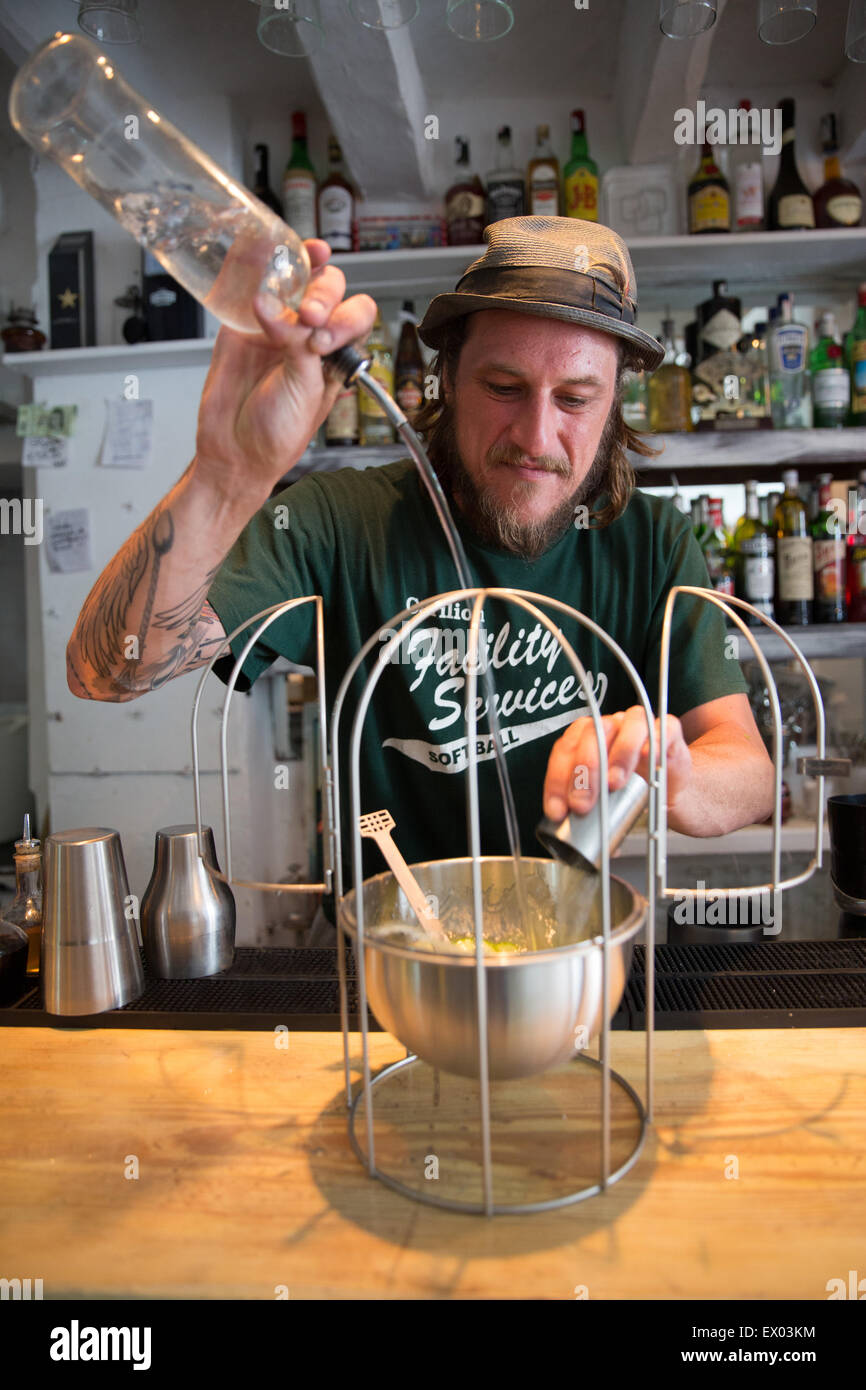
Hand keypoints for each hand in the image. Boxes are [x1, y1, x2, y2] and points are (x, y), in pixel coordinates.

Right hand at [193, 238, 376, 497]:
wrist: (233, 451)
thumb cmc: (277, 435)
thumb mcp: (304, 395)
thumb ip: (300, 351)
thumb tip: (284, 314)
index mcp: (337, 355)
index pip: (356, 316)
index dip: (344, 319)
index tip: (321, 341)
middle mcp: (309, 335)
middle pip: (329, 289)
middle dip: (322, 296)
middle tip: (306, 317)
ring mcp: (275, 325)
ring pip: (294, 278)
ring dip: (297, 268)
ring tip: (283, 282)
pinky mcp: (241, 323)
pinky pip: (249, 284)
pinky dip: (253, 265)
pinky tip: (256, 257)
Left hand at [542, 706, 692, 820]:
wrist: (674, 789)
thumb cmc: (635, 790)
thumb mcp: (605, 801)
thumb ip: (587, 810)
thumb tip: (573, 836)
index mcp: (587, 739)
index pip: (565, 750)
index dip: (557, 780)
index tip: (558, 810)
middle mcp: (611, 726)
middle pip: (592, 735)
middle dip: (583, 772)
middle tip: (582, 804)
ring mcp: (640, 725)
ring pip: (626, 727)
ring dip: (617, 756)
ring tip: (613, 784)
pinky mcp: (668, 731)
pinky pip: (662, 731)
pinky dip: (653, 745)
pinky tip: (649, 762)